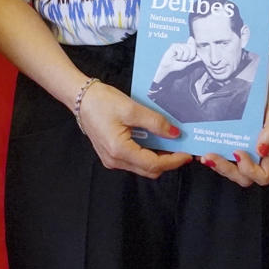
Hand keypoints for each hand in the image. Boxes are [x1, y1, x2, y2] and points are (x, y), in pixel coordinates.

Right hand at [77, 82, 191, 177]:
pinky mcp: (111, 155)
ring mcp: (112, 159)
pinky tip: (154, 142)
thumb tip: (174, 134)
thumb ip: (155, 123)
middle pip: (149, 170)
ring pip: (142, 167)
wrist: (80, 98)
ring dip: (158, 158)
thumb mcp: (132, 109)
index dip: (173, 161)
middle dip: (168, 162)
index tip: (188, 154)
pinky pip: (134, 161)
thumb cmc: (101, 102)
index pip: (153, 164)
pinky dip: (147, 154)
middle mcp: (115, 160)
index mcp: (119, 150)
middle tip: (182, 149)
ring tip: (171, 144)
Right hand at [152, 39, 197, 82]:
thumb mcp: (189, 63)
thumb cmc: (177, 65)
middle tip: (183, 60)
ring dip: (183, 57)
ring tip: (178, 59)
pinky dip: (178, 56)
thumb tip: (201, 56)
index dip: (193, 53)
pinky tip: (174, 57)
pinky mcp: (174, 45)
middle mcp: (184, 45)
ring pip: (186, 49)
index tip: (189, 59)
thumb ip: (195, 58)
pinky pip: (180, 50)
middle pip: (192, 47)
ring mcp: (179, 45)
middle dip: (189, 56)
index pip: (194, 46)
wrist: (169, 67)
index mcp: (187, 48)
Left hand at [207, 92, 268, 187]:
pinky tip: (202, 148)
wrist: (260, 88)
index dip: (250, 170)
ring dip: (217, 165)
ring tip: (205, 155)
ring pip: (231, 170)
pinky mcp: (231, 145)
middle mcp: (257, 157)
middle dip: (226, 169)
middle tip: (211, 156)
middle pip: (243, 177)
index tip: (238, 152)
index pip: (263, 175)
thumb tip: (261, 150)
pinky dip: (212, 156)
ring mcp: (244, 152)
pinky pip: (222, 158)